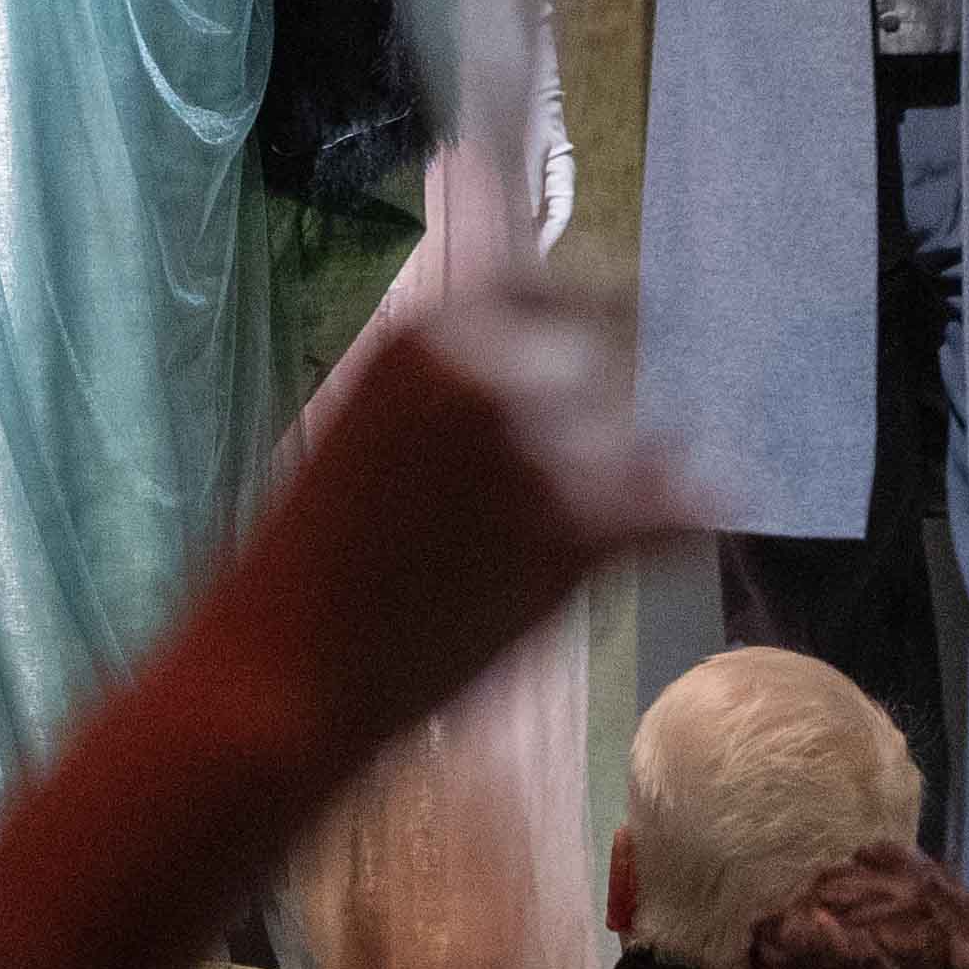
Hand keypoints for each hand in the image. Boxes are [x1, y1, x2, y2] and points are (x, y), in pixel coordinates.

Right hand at [231, 281, 690, 771]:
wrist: (281, 676)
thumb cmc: (296, 565)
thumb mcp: (360, 430)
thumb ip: (445, 389)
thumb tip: (524, 373)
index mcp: (428, 332)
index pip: (551, 292)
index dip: (583, 324)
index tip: (597, 351)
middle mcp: (496, 369)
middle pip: (606, 362)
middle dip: (601, 412)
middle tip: (589, 464)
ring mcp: (545, 447)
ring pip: (646, 439)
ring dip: (632, 477)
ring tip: (592, 525)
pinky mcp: (581, 534)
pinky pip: (683, 506)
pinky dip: (687, 518)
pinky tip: (685, 525)